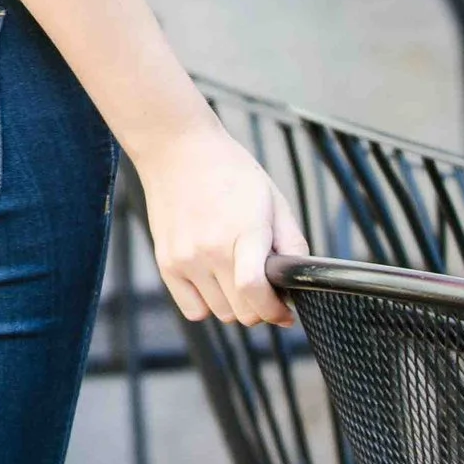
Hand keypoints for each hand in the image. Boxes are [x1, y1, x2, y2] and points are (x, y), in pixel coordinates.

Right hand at [131, 123, 307, 326]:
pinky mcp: (165, 262)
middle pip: (241, 312)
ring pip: (220, 313)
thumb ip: (292, 244)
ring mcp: (184, 258)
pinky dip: (207, 304)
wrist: (178, 150)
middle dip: (260, 308)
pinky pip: (192, 309)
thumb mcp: (273, 201)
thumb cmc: (229, 172)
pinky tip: (213, 282)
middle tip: (264, 289)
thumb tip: (298, 283)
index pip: (255, 291)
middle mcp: (209, 250)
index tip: (285, 311)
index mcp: (243, 232)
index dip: (275, 311)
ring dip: (235, 305)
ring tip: (236, 277)